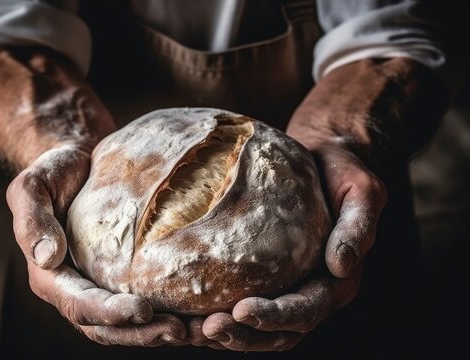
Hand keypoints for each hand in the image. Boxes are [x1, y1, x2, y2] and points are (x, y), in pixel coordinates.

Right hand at [7, 145, 185, 345]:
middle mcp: (76, 289)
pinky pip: (146, 304)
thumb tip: (47, 257)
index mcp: (51, 276)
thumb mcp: (32, 187)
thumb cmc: (54, 172)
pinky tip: (197, 313)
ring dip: (161, 332)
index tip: (142, 310)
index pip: (80, 306)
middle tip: (179, 331)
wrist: (79, 163)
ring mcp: (101, 287)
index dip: (109, 314)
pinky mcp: (123, 278)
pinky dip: (170, 313)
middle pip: (108, 328)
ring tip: (196, 330)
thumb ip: (33, 220)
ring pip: (129, 325)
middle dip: (142, 333)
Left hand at [188, 58, 437, 350]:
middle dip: (243, 335)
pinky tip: (190, 310)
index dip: (275, 316)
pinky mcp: (268, 275)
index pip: (306, 310)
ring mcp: (288, 286)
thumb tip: (341, 266)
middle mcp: (312, 291)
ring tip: (191, 330)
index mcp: (337, 281)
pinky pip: (242, 302)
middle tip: (207, 328)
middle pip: (278, 332)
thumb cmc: (344, 173)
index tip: (241, 311)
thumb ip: (356, 228)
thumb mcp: (362, 192)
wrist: (326, 159)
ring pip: (258, 328)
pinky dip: (218, 312)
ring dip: (227, 333)